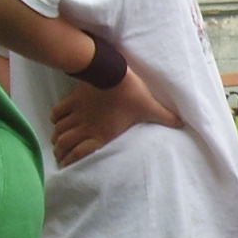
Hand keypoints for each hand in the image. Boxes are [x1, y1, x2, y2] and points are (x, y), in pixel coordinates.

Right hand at [50, 68, 181, 165]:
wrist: (110, 70)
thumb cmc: (130, 91)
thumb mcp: (150, 106)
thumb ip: (165, 117)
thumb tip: (182, 124)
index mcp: (103, 133)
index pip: (80, 154)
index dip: (71, 162)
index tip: (68, 166)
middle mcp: (86, 126)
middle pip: (64, 144)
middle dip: (60, 153)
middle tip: (60, 157)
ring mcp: (78, 113)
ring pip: (59, 131)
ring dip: (57, 138)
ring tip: (57, 143)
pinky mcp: (73, 99)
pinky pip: (58, 112)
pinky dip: (55, 119)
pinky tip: (57, 121)